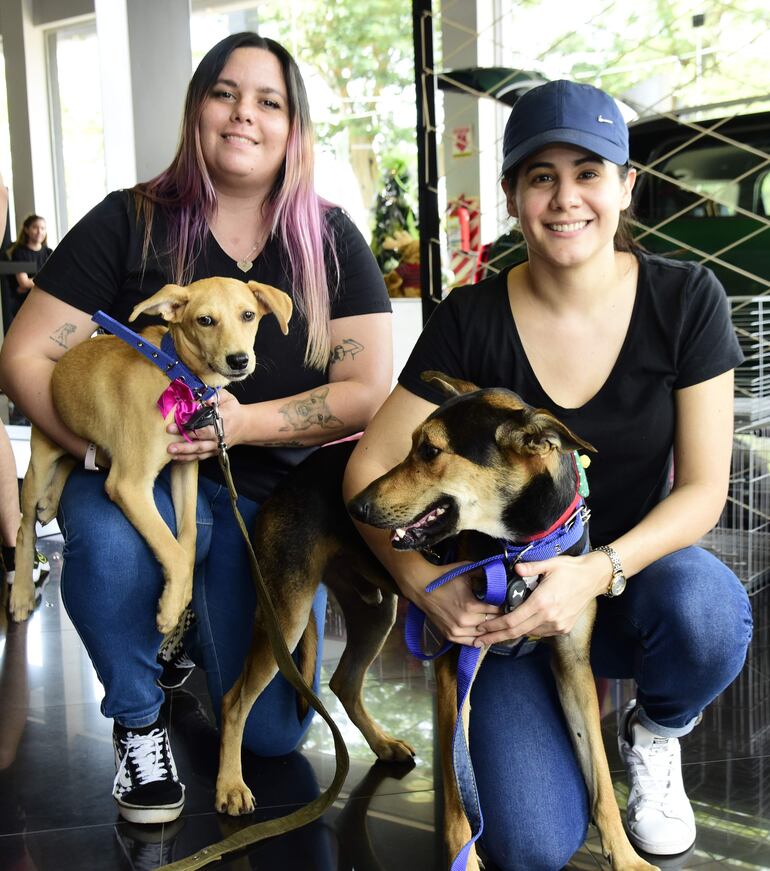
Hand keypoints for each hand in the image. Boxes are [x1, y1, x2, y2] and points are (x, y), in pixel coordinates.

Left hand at [167, 389, 242, 460]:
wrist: (244, 426)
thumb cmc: (232, 410)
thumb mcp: (227, 398)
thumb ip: (214, 396)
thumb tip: (202, 398)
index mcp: (223, 420)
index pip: (206, 424)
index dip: (193, 425)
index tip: (179, 422)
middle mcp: (220, 435)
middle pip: (201, 439)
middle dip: (184, 439)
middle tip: (170, 436)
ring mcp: (217, 445)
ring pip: (199, 450)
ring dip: (184, 451)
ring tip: (170, 451)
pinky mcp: (214, 452)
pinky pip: (200, 457)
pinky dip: (188, 458)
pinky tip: (176, 457)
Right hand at [407, 561, 500, 645]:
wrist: (421, 586)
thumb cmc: (445, 577)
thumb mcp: (466, 571)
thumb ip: (485, 574)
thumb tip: (501, 575)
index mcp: (470, 606)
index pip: (497, 611)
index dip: (505, 607)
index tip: (511, 603)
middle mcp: (464, 622)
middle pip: (491, 624)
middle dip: (500, 618)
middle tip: (508, 613)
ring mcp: (456, 631)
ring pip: (482, 635)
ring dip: (491, 629)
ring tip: (498, 623)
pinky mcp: (450, 636)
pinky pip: (470, 642)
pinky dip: (479, 638)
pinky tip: (485, 633)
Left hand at [475, 551, 610, 646]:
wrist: (593, 578)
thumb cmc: (570, 569)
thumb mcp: (550, 564)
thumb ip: (530, 567)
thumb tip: (515, 568)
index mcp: (542, 602)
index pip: (512, 620)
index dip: (494, 626)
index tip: (481, 628)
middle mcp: (549, 617)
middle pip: (516, 632)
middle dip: (495, 637)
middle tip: (478, 641)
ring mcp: (557, 625)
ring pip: (528, 633)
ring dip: (511, 634)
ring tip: (493, 634)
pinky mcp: (563, 628)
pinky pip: (540, 632)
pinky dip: (527, 630)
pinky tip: (517, 627)